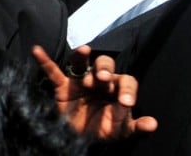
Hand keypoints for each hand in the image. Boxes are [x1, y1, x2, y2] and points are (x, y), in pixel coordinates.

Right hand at [34, 45, 156, 140]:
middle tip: (103, 78)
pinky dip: (44, 60)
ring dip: (82, 57)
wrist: (79, 139)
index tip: (125, 103)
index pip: (126, 81)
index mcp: (117, 89)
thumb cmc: (103, 131)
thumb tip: (153, 124)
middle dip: (105, 68)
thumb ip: (135, 126)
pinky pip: (53, 71)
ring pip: (81, 63)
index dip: (127, 90)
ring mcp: (79, 82)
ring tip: (84, 51)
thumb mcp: (121, 131)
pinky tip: (37, 50)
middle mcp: (99, 81)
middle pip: (105, 65)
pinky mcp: (62, 86)